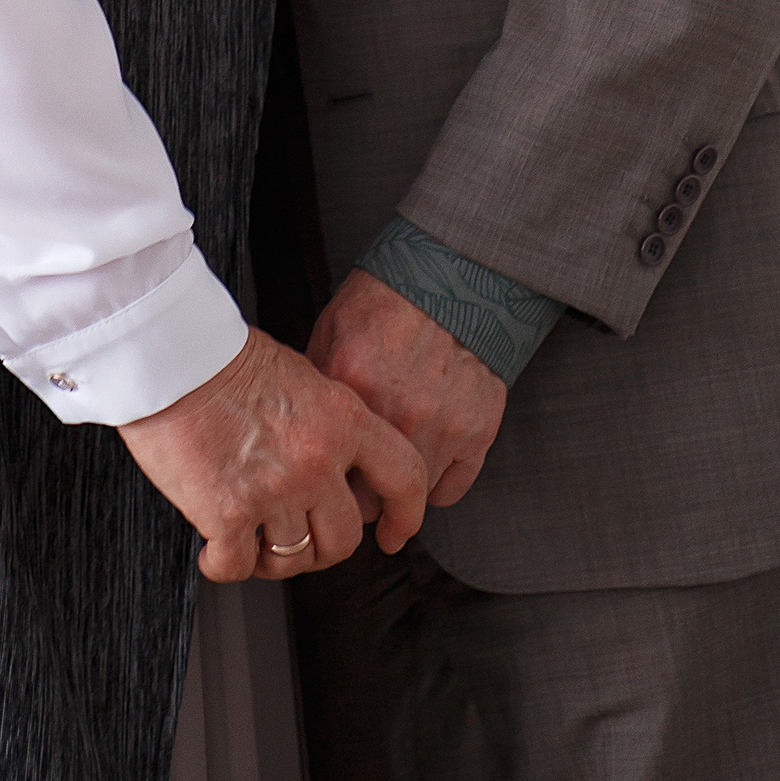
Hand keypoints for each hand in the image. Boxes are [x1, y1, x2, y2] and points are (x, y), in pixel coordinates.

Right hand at [119, 325, 429, 582]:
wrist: (170, 354)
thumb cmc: (224, 357)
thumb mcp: (301, 375)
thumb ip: (329, 420)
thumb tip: (336, 460)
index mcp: (342, 419)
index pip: (404, 476)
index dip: (406, 514)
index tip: (395, 531)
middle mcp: (315, 459)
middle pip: (344, 537)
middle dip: (323, 548)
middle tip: (302, 539)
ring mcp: (273, 490)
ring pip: (293, 558)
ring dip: (273, 558)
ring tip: (253, 542)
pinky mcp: (226, 513)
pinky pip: (238, 566)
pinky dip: (223, 565)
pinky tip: (214, 550)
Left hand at [306, 269, 507, 509]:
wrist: (452, 278)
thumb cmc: (387, 303)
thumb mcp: (332, 335)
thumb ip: (319, 392)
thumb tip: (300, 439)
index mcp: (356, 389)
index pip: (330, 475)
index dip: (327, 483)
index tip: (327, 484)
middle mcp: (401, 415)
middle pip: (371, 502)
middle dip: (360, 496)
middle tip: (356, 484)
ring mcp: (444, 427)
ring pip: (411, 500)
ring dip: (397, 493)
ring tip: (389, 476)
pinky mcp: (479, 432)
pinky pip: (449, 489)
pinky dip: (433, 483)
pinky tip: (420, 463)